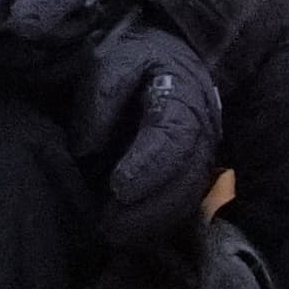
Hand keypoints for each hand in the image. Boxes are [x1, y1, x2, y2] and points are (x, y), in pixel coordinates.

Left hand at [68, 13, 224, 258]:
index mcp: (182, 99)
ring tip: (114, 234)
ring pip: (188, 199)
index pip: (171, 139)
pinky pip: (185, 205)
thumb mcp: (113, 62)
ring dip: (154, 223)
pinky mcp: (194, 172)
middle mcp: (202, 132)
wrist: (168, 53)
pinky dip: (160, 224)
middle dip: (149, 208)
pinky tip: (130, 235)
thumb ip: (101, 98)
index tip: (118, 186)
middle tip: (109, 226)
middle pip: (185, 180)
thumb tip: (85, 147)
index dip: (148, 166)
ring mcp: (202, 155)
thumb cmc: (135, 58)